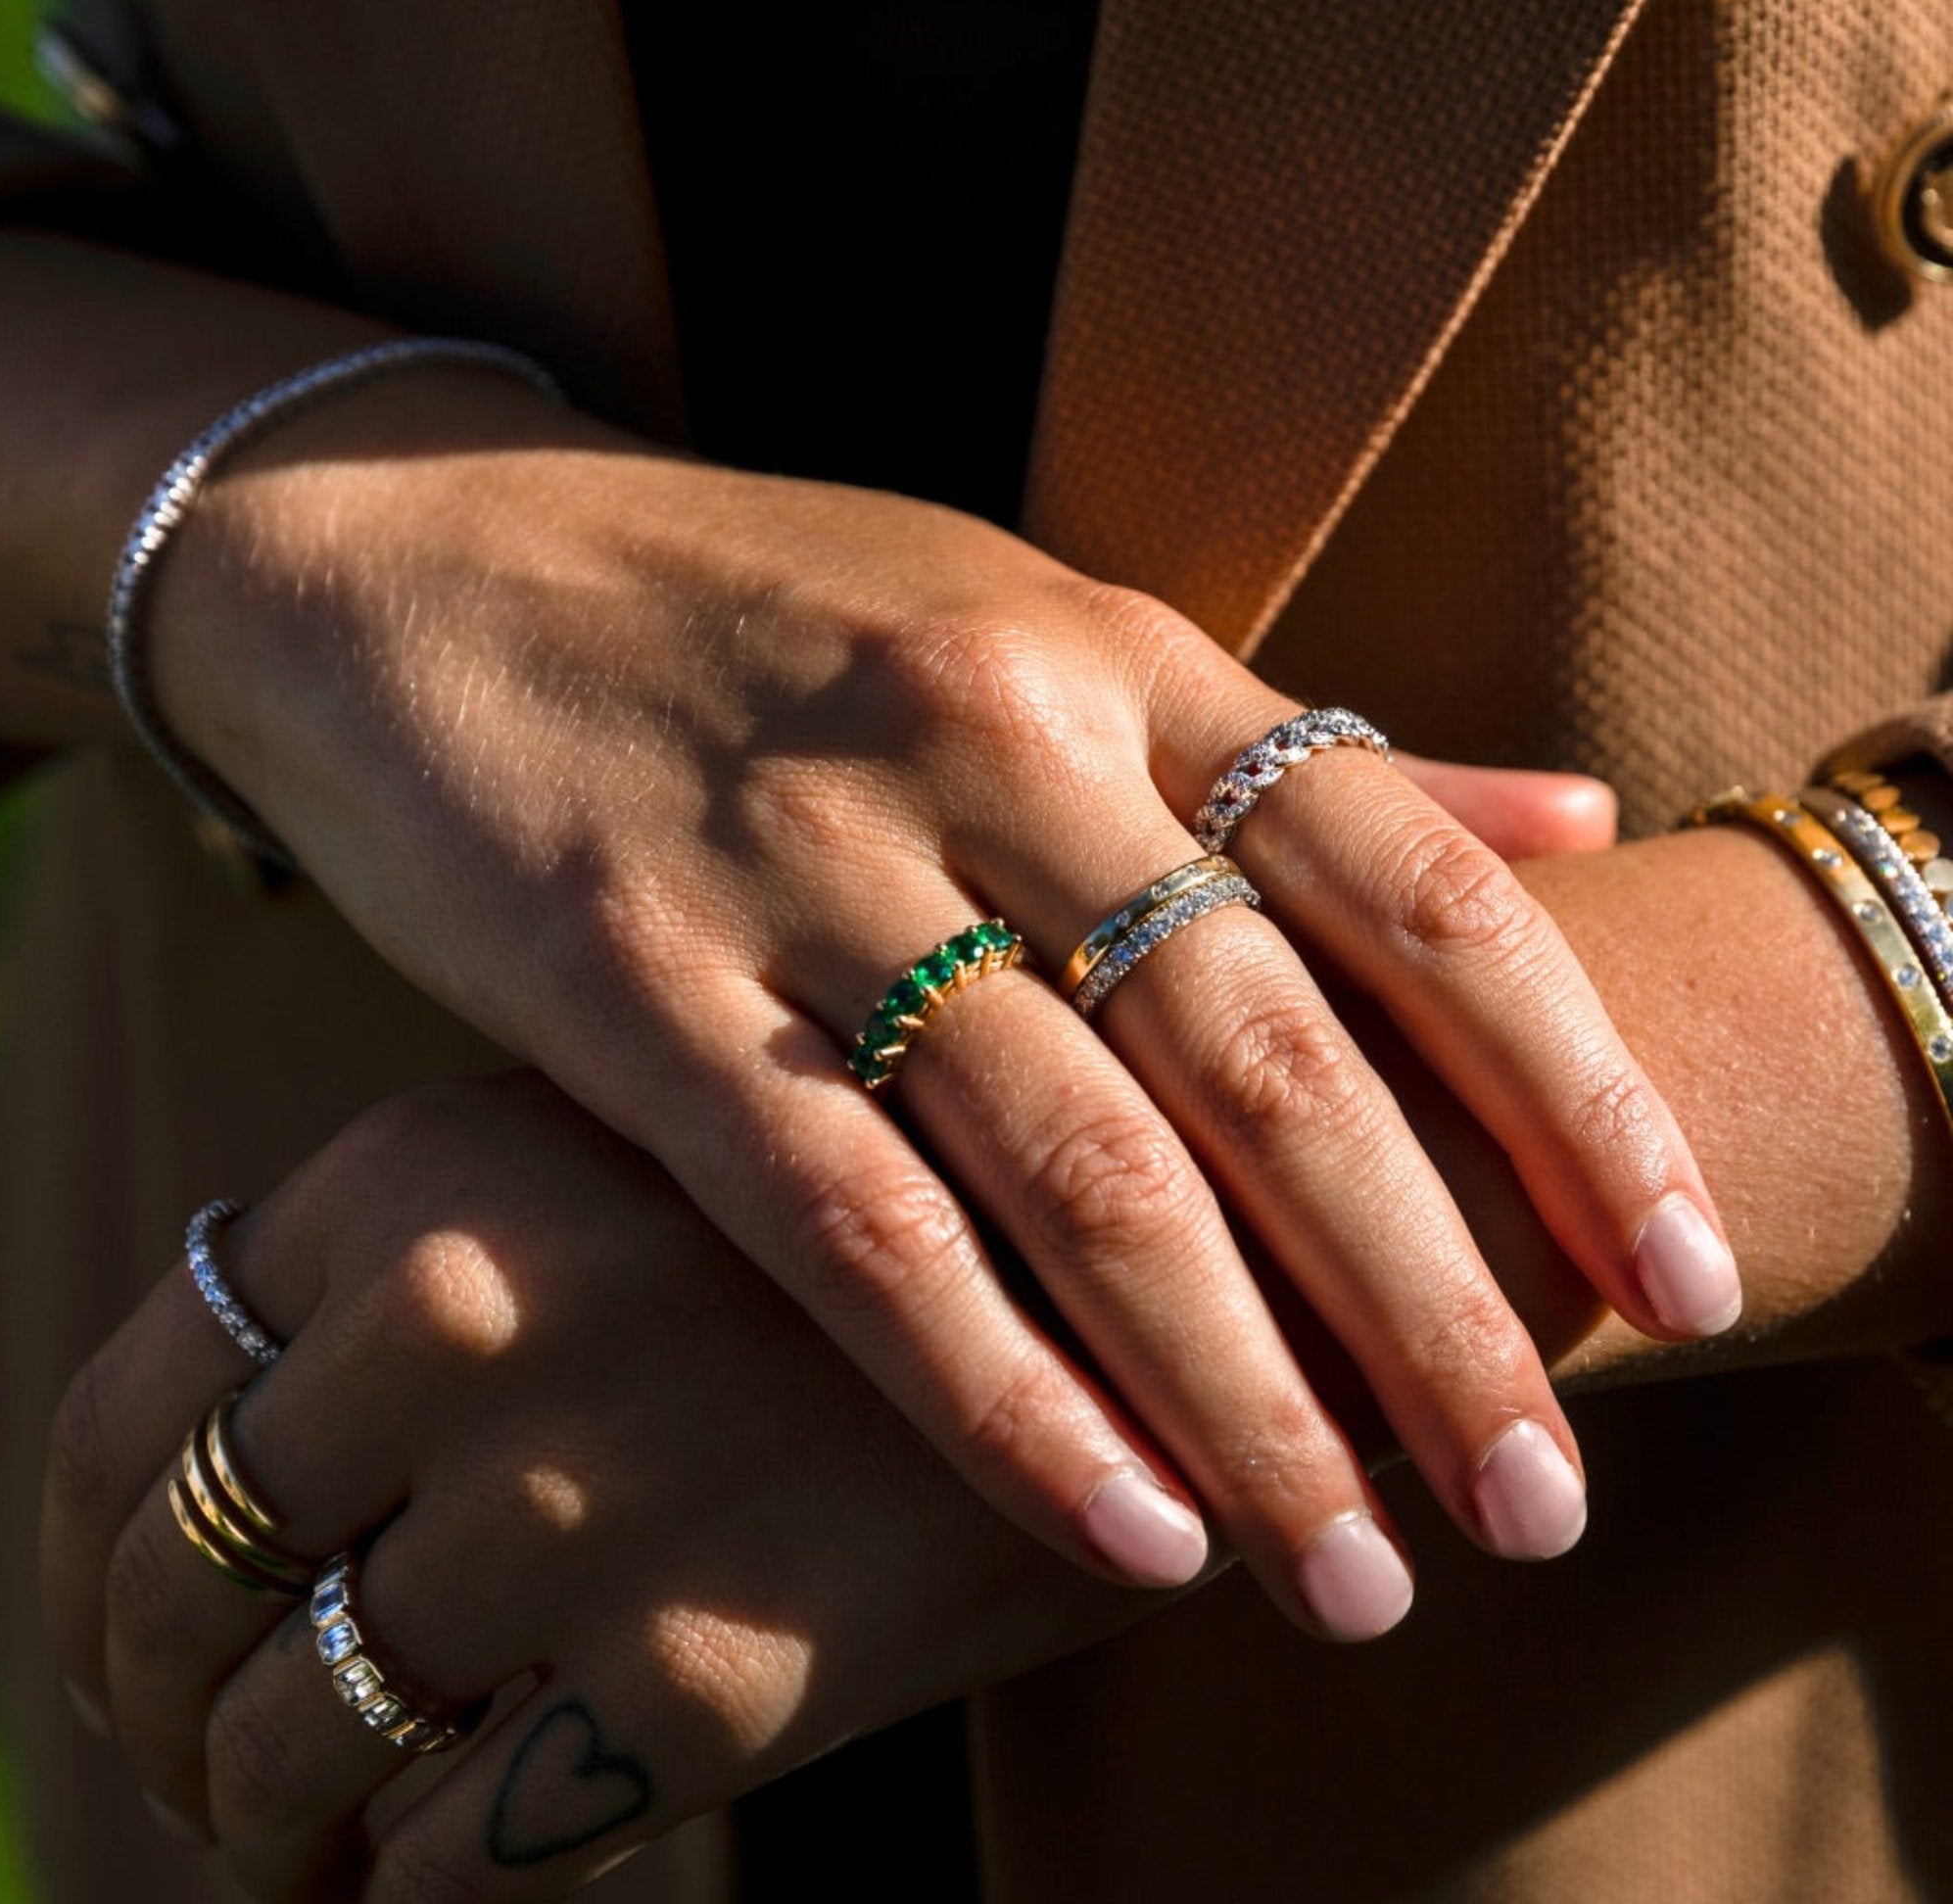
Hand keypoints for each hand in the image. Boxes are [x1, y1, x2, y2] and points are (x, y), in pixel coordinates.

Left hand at [44, 1075, 1148, 1901]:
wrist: (1165, 1277)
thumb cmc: (867, 1227)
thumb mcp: (619, 1166)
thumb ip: (423, 1279)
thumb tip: (228, 1482)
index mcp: (423, 1171)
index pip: (128, 1411)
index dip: (80, 1571)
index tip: (115, 1649)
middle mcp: (474, 1314)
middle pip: (185, 1593)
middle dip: (169, 1720)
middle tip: (216, 1771)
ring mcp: (585, 1492)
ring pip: (298, 1744)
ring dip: (283, 1825)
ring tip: (323, 1834)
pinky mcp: (709, 1671)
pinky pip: (458, 1855)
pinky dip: (428, 1882)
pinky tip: (466, 1851)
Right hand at [146, 361, 1736, 1632]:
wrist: (443, 556)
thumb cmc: (773, 614)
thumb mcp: (1048, 623)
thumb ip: (1296, 744)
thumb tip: (1569, 812)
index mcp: (1117, 656)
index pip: (1411, 878)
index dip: (1571, 1087)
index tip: (1682, 1275)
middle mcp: (993, 747)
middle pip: (1270, 1062)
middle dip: (1429, 1303)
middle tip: (1535, 1501)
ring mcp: (813, 868)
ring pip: (1077, 1168)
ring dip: (1240, 1394)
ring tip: (1355, 1568)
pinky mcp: (642, 988)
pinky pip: (850, 1221)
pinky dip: (996, 1392)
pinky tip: (1117, 1530)